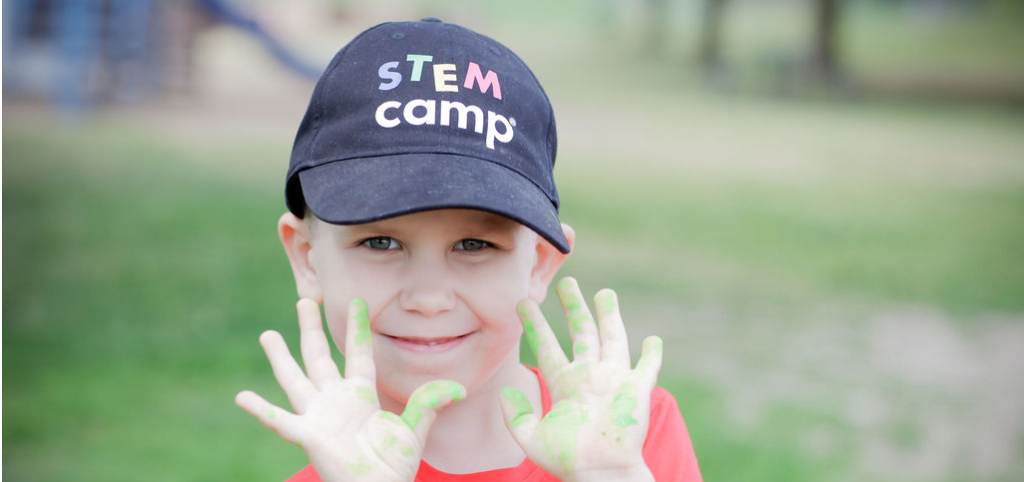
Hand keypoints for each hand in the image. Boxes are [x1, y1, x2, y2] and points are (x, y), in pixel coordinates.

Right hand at [236, 298, 465, 481]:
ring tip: (266, 334)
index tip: (357, 302)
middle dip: (312, 329)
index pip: (358, 353)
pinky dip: (260, 410)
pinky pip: (280, 420)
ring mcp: (319, 416)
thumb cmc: (394, 466)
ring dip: (280, 357)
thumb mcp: (414, 430)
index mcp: (361, 395)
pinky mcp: (309, 436)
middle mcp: (336, 400)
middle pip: (320, 356)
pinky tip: (241, 397)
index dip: (357, 328)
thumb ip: (429, 404)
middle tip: (305, 300)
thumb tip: (456, 389)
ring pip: (295, 378)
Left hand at [500, 278, 661, 481]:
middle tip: (566, 282)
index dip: (535, 324)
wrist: (600, 474)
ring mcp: (613, 381)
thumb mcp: (532, 439)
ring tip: (605, 292)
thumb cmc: (568, 461)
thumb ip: (516, 416)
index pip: (547, 346)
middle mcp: (589, 376)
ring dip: (609, 315)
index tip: (522, 302)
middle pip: (581, 333)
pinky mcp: (636, 391)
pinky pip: (646, 368)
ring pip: (612, 339)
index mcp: (565, 384)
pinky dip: (651, 354)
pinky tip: (653, 339)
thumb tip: (505, 393)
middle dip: (574, 307)